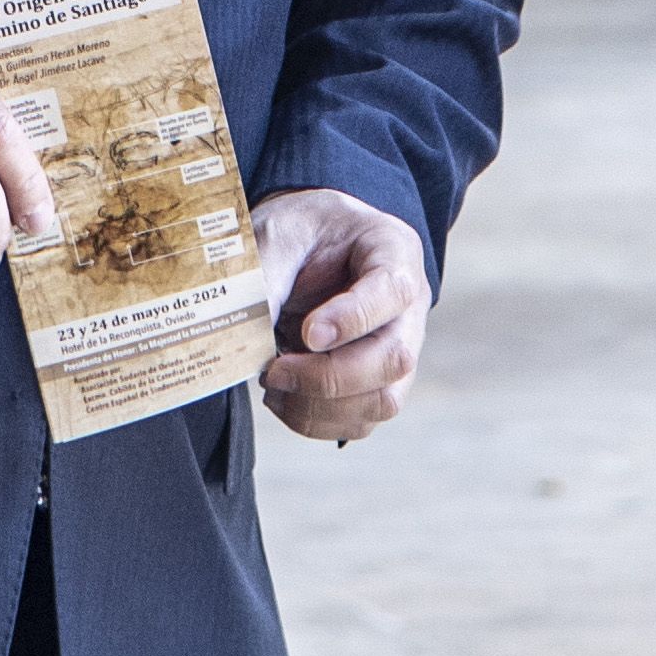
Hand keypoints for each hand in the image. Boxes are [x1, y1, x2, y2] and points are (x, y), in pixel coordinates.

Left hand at [252, 188, 430, 441]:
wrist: (308, 248)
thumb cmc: (299, 234)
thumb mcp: (279, 232)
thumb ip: (268, 274)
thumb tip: (248, 336)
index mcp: (393, 251)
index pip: (393, 291)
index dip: (353, 319)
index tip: (307, 333)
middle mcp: (407, 307)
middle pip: (395, 359)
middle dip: (329, 377)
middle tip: (275, 368)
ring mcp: (397, 350)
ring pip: (382, 401)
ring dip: (319, 406)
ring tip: (273, 380)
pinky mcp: (377, 386)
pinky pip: (359, 422)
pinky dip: (313, 420)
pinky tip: (281, 395)